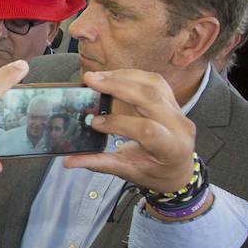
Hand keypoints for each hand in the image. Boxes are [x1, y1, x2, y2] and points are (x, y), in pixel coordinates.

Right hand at [64, 70, 195, 192]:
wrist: (178, 168)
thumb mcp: (127, 171)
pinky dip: (131, 75)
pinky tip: (113, 76)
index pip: (146, 130)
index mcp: (171, 148)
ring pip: (153, 83)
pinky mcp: (172, 99)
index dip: (118, 123)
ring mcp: (179, 110)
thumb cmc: (154, 172)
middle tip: (91, 80)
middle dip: (118, 86)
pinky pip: (154, 80)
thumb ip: (99, 164)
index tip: (94, 122)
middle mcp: (179, 125)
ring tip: (99, 77)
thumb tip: (68, 161)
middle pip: (151, 97)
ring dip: (123, 76)